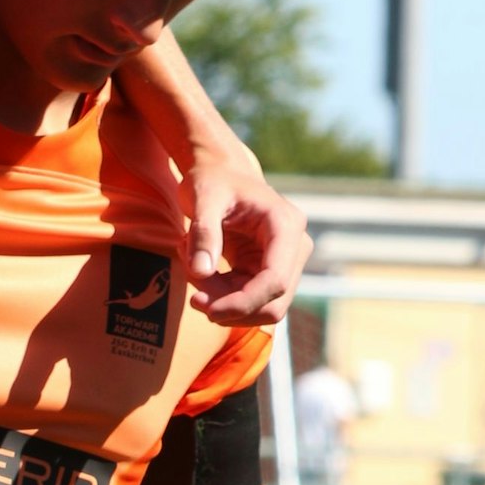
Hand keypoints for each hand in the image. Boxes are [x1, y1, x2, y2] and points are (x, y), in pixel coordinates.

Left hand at [181, 150, 311, 325]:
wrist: (219, 174)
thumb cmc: (212, 180)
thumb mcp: (203, 198)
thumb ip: (203, 233)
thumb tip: (201, 272)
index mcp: (285, 226)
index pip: (276, 281)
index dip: (244, 303)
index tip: (207, 310)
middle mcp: (293, 247)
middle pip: (273, 303)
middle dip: (231, 308)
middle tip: (193, 296)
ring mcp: (283, 262)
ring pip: (258, 307)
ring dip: (221, 302)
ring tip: (191, 266)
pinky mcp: (266, 272)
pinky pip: (245, 300)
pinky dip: (219, 296)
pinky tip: (198, 268)